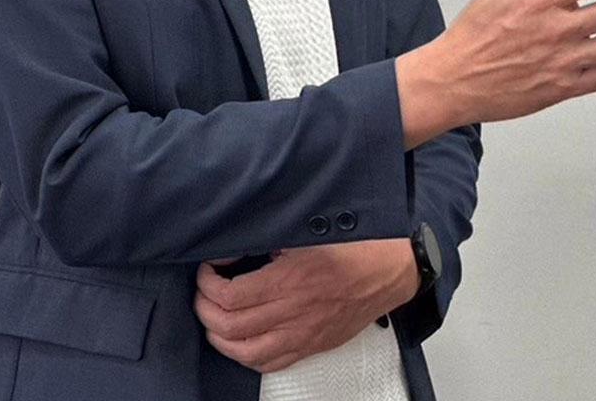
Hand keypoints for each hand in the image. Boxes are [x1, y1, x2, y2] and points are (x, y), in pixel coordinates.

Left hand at [195, 239, 416, 373]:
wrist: (391, 272)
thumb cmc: (357, 249)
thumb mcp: (309, 232)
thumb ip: (271, 240)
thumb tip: (238, 248)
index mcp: (290, 280)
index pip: (230, 296)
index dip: (208, 285)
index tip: (207, 271)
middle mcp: (293, 312)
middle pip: (229, 326)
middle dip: (205, 309)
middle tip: (204, 293)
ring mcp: (302, 334)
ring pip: (245, 352)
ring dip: (220, 338)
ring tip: (214, 320)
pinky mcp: (312, 345)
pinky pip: (270, 363)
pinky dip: (246, 356)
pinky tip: (240, 342)